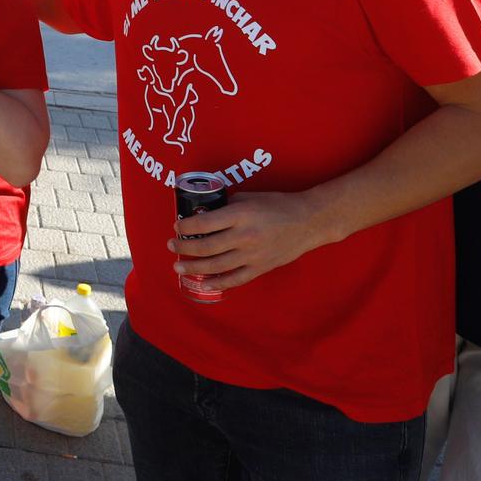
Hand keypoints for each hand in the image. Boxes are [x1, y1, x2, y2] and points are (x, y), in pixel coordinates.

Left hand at [168, 189, 332, 290]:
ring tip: (178, 266)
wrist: (308, 221)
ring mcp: (253, 255)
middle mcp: (244, 236)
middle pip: (206, 246)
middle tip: (172, 245)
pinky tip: (203, 282)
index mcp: (240, 215)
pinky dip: (217, 283)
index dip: (186, 226)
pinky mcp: (261, 268)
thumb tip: (204, 212)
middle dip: (183, 247)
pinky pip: (235, 279)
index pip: (203, 224)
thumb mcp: (248, 198)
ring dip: (194, 267)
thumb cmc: (277, 204)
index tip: (177, 226)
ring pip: (216, 265)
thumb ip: (226, 206)